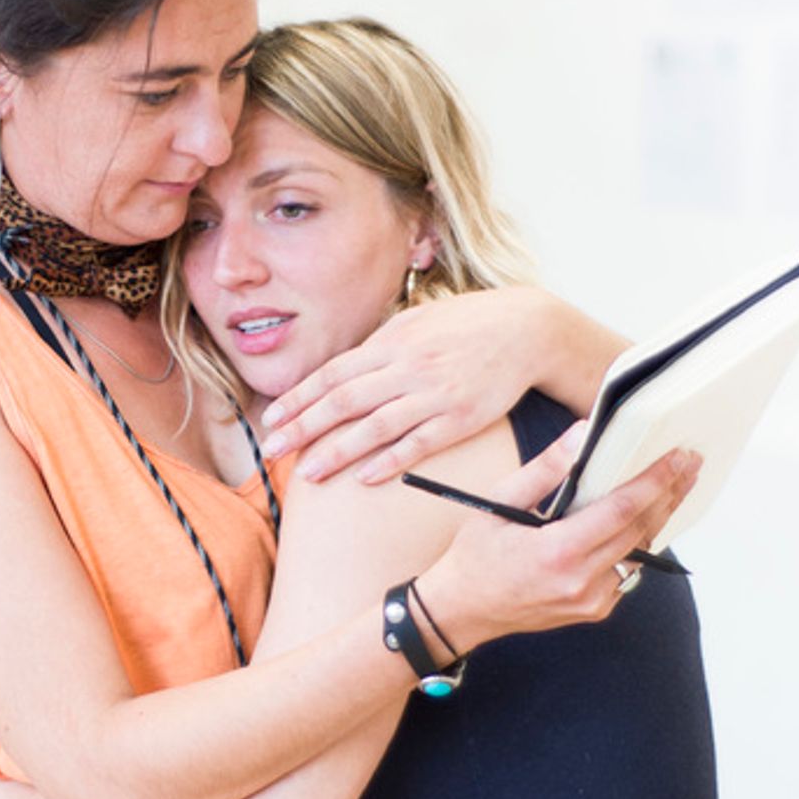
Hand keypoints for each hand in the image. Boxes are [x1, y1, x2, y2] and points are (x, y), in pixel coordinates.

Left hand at [259, 287, 554, 483]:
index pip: (332, 374)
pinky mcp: (460, 419)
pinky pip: (418, 444)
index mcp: (392, 343)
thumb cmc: (467, 324)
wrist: (526, 330)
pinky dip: (389, 461)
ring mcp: (434, 395)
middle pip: (344, 402)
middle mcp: (407, 369)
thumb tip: (344, 368)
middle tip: (271, 450)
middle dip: (303, 427)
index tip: (272, 419)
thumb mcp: (417, 321)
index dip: (299, 398)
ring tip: (307, 473)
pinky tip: (363, 478)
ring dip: (337, 452)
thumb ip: (380, 346)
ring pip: (375, 427)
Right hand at [418, 427, 702, 653]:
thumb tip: (581, 435)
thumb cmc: (475, 556)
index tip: (677, 458)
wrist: (462, 610)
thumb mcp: (499, 502)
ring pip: (640, 552)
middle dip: (668, 494)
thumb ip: (544, 469)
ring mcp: (591, 600)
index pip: (622, 511)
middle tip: (689, 463)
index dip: (654, 481)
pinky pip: (627, 572)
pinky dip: (636, 544)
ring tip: (675, 486)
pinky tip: (642, 521)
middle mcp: (581, 581)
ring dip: (658, 518)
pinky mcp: (595, 609)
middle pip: (641, 530)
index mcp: (557, 552)